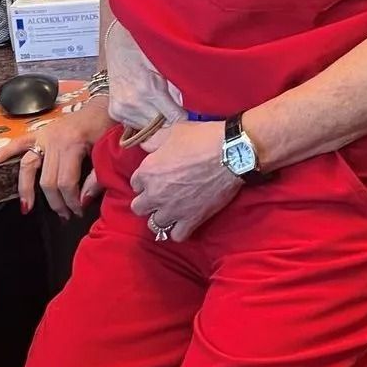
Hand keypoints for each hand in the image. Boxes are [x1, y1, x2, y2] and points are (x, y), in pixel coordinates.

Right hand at [0, 103, 110, 219]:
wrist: (105, 103)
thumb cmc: (109, 127)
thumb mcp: (108, 152)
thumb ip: (97, 177)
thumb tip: (83, 200)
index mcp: (72, 145)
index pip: (66, 182)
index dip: (71, 201)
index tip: (79, 211)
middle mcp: (54, 140)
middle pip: (47, 180)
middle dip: (55, 202)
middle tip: (66, 215)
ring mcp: (44, 135)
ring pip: (28, 167)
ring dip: (27, 190)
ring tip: (28, 208)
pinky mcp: (39, 131)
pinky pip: (18, 143)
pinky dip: (3, 152)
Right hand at [102, 20, 186, 139]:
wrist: (119, 44)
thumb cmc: (145, 50)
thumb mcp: (165, 65)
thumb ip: (177, 87)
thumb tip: (188, 106)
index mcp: (149, 90)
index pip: (174, 118)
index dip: (182, 115)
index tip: (185, 110)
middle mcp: (133, 102)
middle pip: (162, 125)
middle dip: (169, 116)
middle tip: (170, 103)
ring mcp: (121, 109)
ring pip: (149, 127)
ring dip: (155, 119)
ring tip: (155, 101)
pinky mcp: (114, 111)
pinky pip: (135, 124)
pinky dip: (142, 118)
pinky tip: (144, 103)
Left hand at [128, 120, 242, 242]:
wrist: (231, 154)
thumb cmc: (202, 139)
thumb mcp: (173, 131)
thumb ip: (154, 140)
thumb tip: (145, 145)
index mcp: (148, 171)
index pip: (135, 183)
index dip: (146, 180)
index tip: (157, 176)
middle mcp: (155, 194)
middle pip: (139, 207)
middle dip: (148, 201)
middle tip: (162, 194)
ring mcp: (173, 209)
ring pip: (155, 224)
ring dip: (162, 216)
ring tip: (172, 210)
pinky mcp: (192, 219)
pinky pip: (177, 236)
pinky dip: (179, 230)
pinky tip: (184, 221)